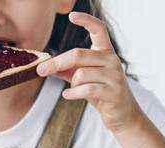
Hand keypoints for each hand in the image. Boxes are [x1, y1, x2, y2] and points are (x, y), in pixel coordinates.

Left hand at [36, 12, 142, 134]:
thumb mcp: (83, 79)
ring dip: (72, 84)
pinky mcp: (114, 92)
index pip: (99, 29)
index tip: (71, 16)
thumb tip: (46, 65)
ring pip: (81, 74)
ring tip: (73, 90)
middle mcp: (112, 60)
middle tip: (41, 70)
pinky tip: (67, 95)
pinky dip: (73, 93)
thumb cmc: (102, 93)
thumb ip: (68, 70)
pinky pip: (86, 89)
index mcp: (106, 52)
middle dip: (57, 63)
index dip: (86, 20)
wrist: (123, 114)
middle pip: (78, 54)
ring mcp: (115, 76)